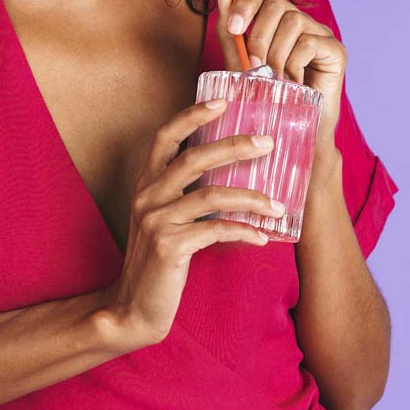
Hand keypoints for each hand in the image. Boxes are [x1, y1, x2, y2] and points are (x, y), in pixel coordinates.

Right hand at [99, 99, 283, 347]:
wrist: (133, 309)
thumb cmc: (157, 262)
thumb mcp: (165, 220)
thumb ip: (186, 196)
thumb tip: (234, 176)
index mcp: (147, 184)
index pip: (166, 137)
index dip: (193, 115)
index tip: (223, 100)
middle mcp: (148, 196)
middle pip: (194, 158)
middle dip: (234, 146)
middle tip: (267, 143)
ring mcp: (156, 221)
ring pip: (211, 195)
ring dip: (249, 197)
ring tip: (277, 204)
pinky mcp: (169, 248)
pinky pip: (215, 231)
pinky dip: (243, 231)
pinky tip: (262, 236)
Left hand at [216, 0, 346, 151]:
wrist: (292, 132)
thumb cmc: (265, 97)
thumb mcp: (239, 63)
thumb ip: (230, 31)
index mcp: (275, 20)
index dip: (245, 2)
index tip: (234, 28)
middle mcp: (299, 21)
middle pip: (276, 3)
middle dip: (258, 34)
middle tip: (253, 64)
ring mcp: (320, 33)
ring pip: (293, 21)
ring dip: (276, 53)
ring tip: (274, 80)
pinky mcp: (336, 50)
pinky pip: (309, 42)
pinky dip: (294, 65)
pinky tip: (292, 85)